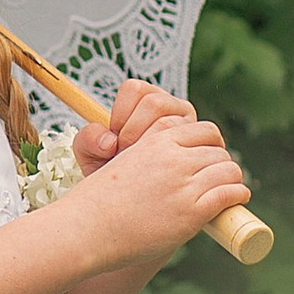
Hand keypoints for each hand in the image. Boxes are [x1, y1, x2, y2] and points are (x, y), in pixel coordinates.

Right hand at [66, 106, 249, 265]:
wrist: (87, 229)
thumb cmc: (97, 202)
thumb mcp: (120, 162)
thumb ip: (144, 153)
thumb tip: (163, 159)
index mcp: (155, 141)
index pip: (203, 130)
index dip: (210, 145)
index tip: (209, 158)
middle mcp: (172, 158)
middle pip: (219, 150)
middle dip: (221, 164)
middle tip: (220, 178)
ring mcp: (183, 184)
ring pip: (229, 169)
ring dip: (232, 179)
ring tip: (230, 191)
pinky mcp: (192, 212)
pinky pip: (230, 193)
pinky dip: (237, 196)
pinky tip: (235, 201)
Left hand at [70, 79, 196, 174]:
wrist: (136, 203)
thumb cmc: (116, 176)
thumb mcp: (92, 159)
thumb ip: (88, 142)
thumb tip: (108, 142)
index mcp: (146, 101)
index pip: (135, 89)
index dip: (120, 113)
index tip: (115, 140)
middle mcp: (173, 109)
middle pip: (155, 103)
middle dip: (134, 133)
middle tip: (126, 156)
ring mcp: (191, 128)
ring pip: (173, 123)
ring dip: (151, 145)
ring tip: (141, 165)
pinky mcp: (205, 148)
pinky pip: (189, 146)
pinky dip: (169, 160)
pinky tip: (157, 176)